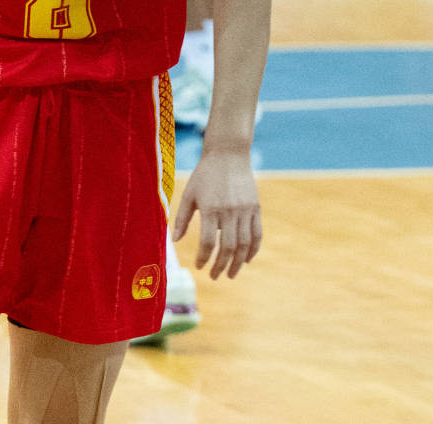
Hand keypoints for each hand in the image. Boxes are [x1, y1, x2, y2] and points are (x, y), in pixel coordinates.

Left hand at [173, 150, 261, 279]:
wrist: (229, 154)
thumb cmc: (205, 175)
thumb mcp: (189, 194)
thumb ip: (181, 218)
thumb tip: (175, 241)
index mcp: (211, 208)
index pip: (209, 242)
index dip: (204, 257)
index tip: (198, 266)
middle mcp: (230, 211)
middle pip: (228, 246)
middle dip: (221, 265)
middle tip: (214, 277)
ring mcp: (245, 210)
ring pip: (244, 243)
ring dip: (238, 262)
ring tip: (231, 274)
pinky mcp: (255, 208)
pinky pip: (257, 233)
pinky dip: (253, 249)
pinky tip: (246, 259)